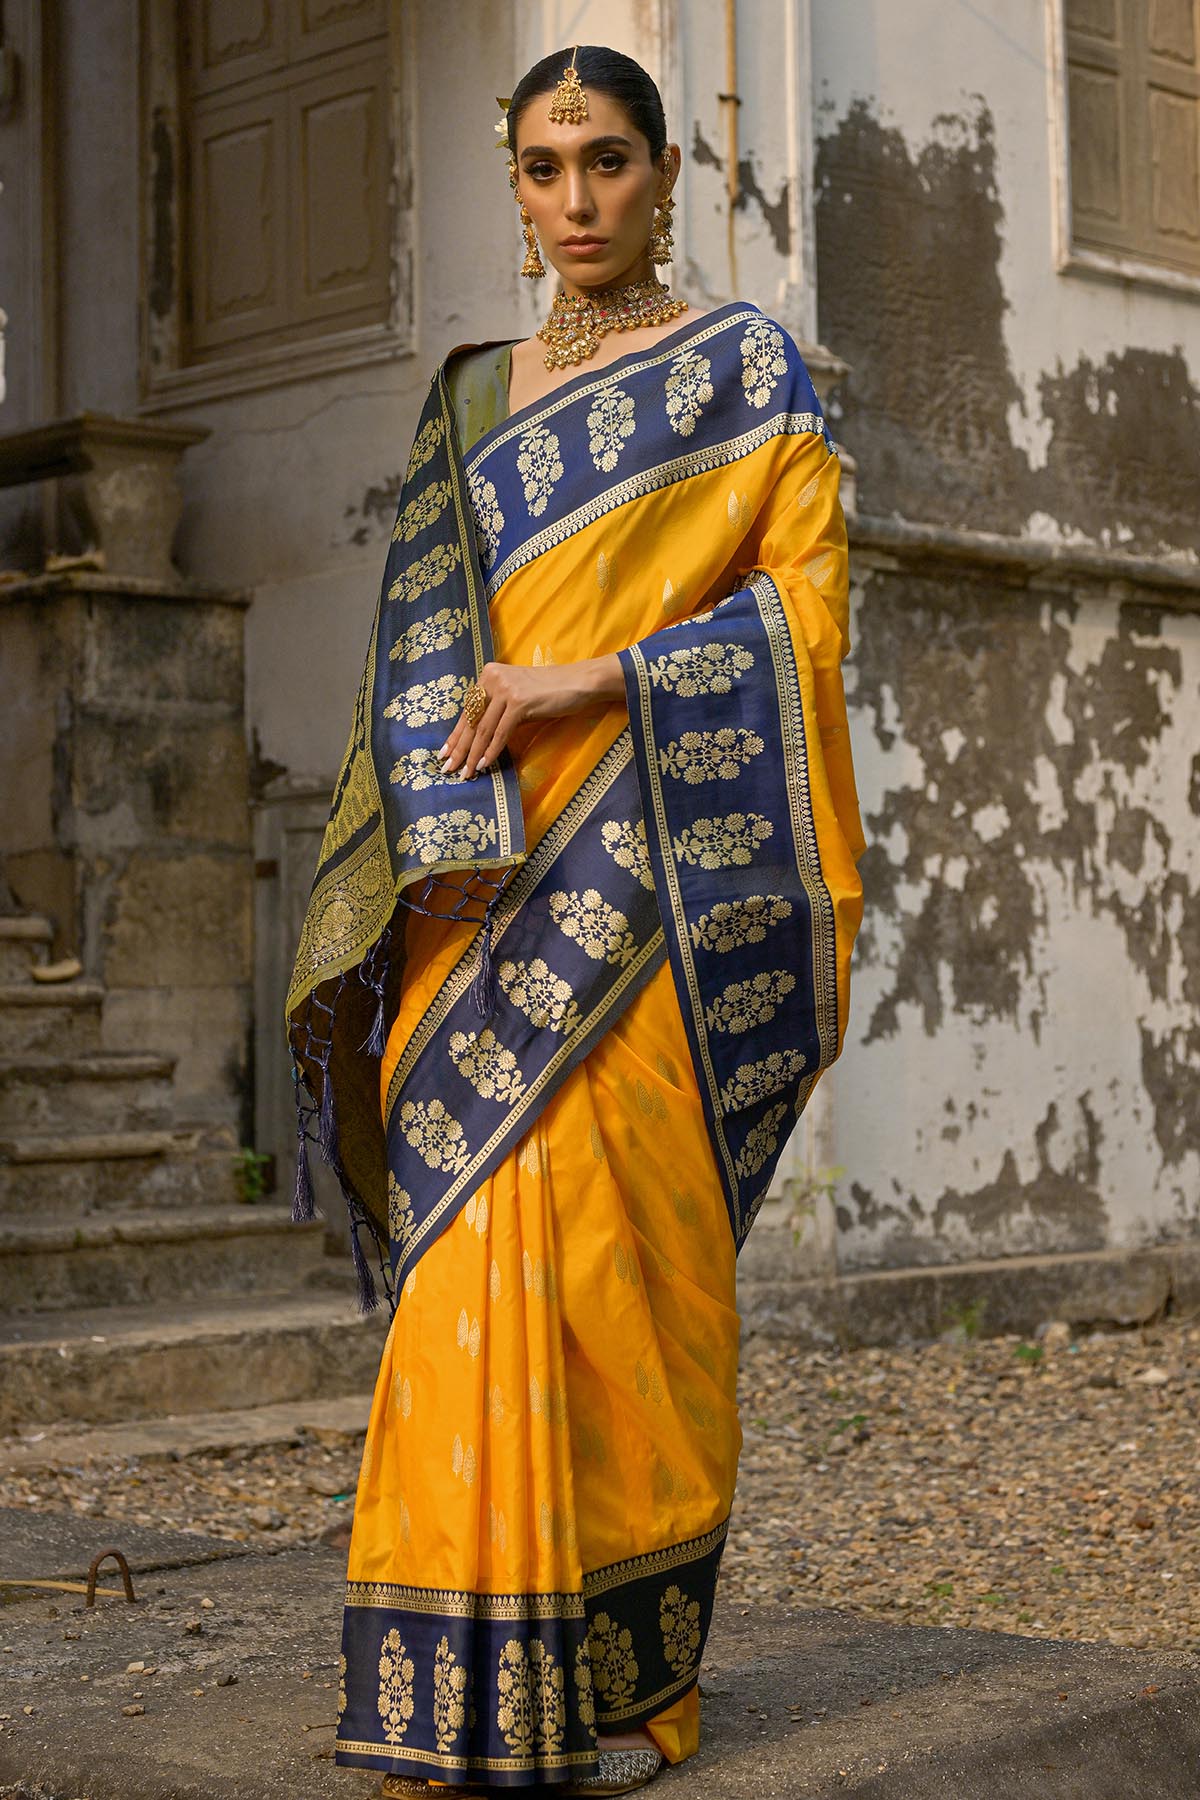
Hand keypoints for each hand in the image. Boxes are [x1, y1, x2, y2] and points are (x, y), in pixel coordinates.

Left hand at [439, 655, 623, 777]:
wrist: (578, 682)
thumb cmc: (549, 693)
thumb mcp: (517, 697)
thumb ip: (497, 711)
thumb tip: (476, 740)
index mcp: (489, 674)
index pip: (468, 710)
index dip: (456, 734)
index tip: (445, 753)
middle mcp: (493, 678)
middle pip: (472, 720)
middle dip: (460, 748)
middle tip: (448, 768)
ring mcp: (506, 689)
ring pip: (483, 729)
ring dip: (473, 755)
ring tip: (465, 773)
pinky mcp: (519, 702)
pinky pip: (501, 732)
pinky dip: (492, 751)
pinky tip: (484, 764)